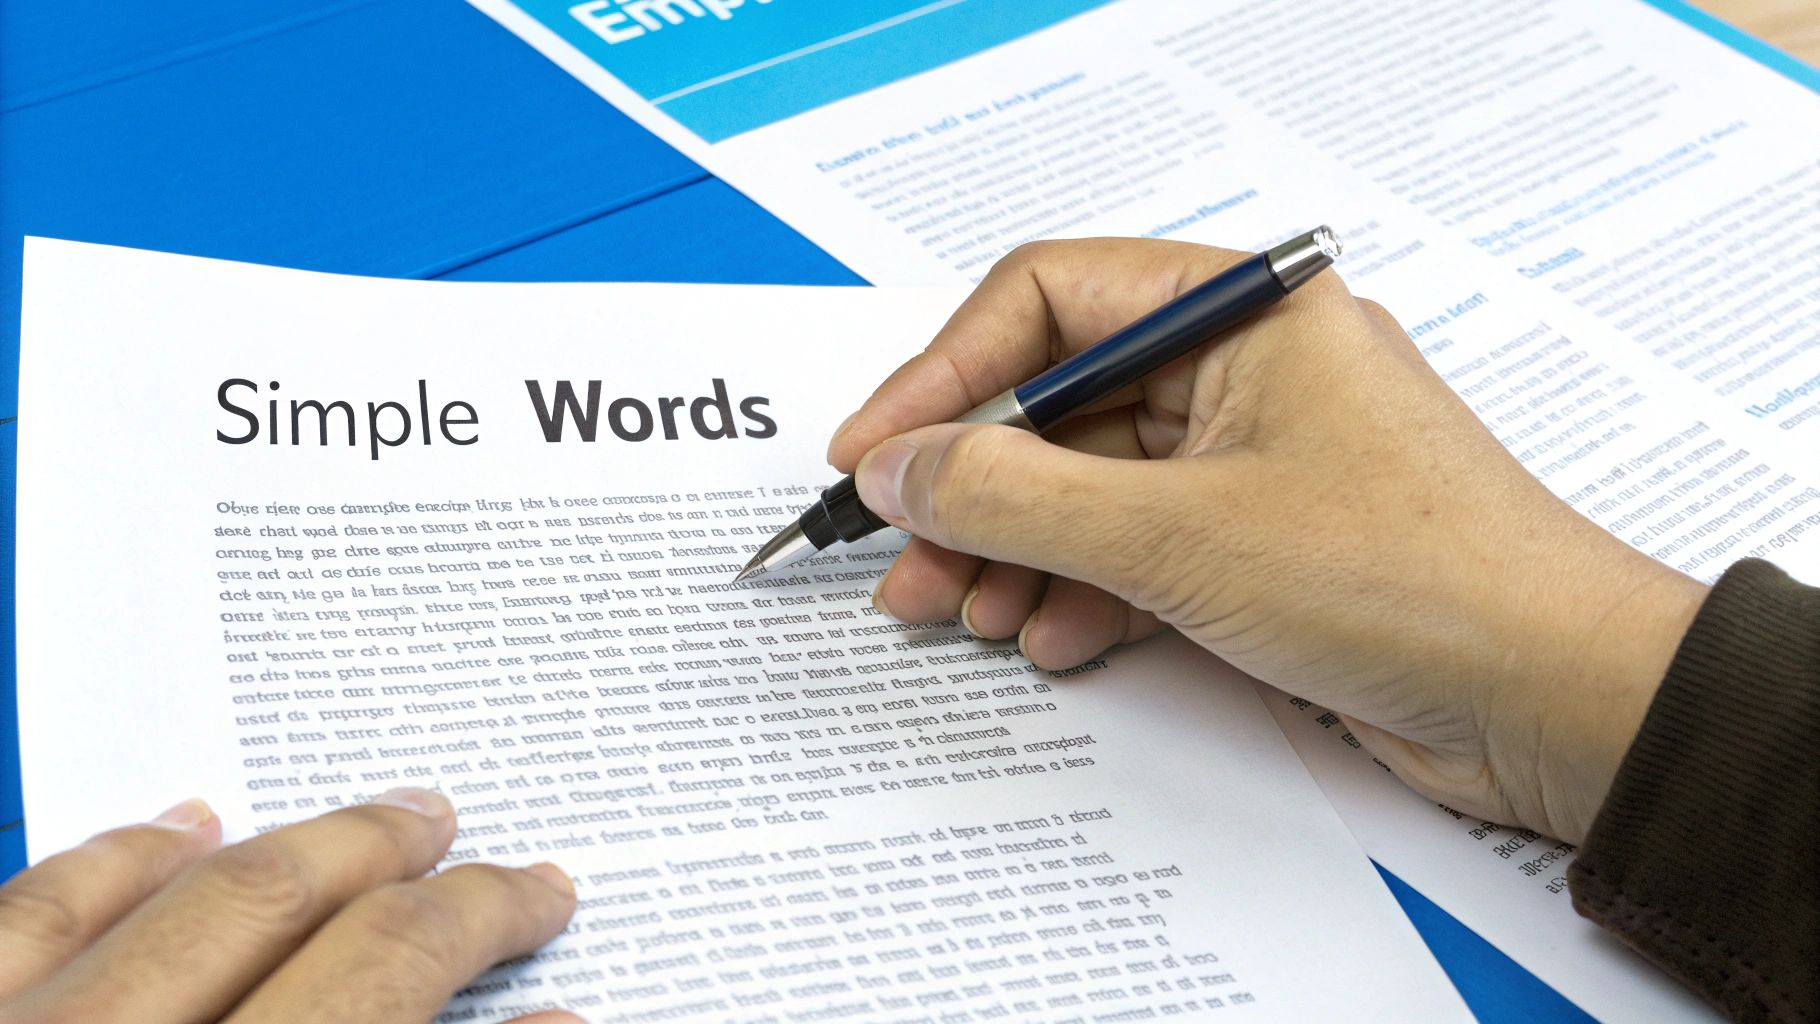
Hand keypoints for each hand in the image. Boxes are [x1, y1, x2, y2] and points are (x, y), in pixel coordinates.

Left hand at [0, 789, 577, 1022]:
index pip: (389, 972)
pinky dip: (108, 865)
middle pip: (287, 909)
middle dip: (400, 867)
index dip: (485, 927)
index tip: (547, 906)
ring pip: (165, 897)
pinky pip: (23, 918)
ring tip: (373, 822)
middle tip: (473, 847)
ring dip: (287, 848)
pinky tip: (168, 834)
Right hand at [829, 238, 1708, 842]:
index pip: (1049, 299)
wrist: (1557, 702)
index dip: (944, 375)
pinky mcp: (1266, 542)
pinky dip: (1085, 592)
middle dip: (973, 489)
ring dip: (1017, 552)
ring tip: (962, 613)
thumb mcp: (1179, 536)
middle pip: (1060, 402)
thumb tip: (901, 470)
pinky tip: (1051, 638)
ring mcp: (1258, 459)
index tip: (873, 454)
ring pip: (1092, 486)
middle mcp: (1248, 369)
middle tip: (902, 561)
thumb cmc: (1414, 581)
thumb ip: (1017, 498)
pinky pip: (1140, 548)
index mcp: (1243, 310)